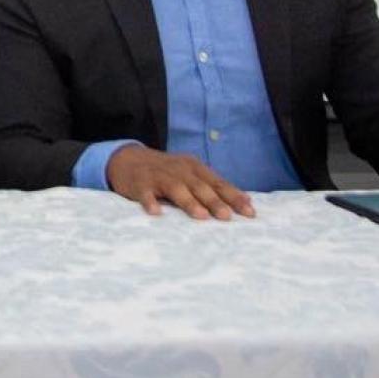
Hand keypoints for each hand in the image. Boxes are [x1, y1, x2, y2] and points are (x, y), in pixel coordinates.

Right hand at [106, 146, 254, 220]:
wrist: (128, 160)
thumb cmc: (166, 173)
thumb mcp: (190, 174)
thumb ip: (212, 186)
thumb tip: (245, 201)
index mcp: (195, 167)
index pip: (218, 183)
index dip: (234, 197)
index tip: (249, 212)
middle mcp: (180, 170)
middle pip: (200, 186)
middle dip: (215, 201)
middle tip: (227, 217)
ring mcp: (159, 176)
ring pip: (176, 188)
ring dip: (189, 202)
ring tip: (201, 216)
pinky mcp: (140, 183)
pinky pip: (146, 193)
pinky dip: (150, 202)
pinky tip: (156, 213)